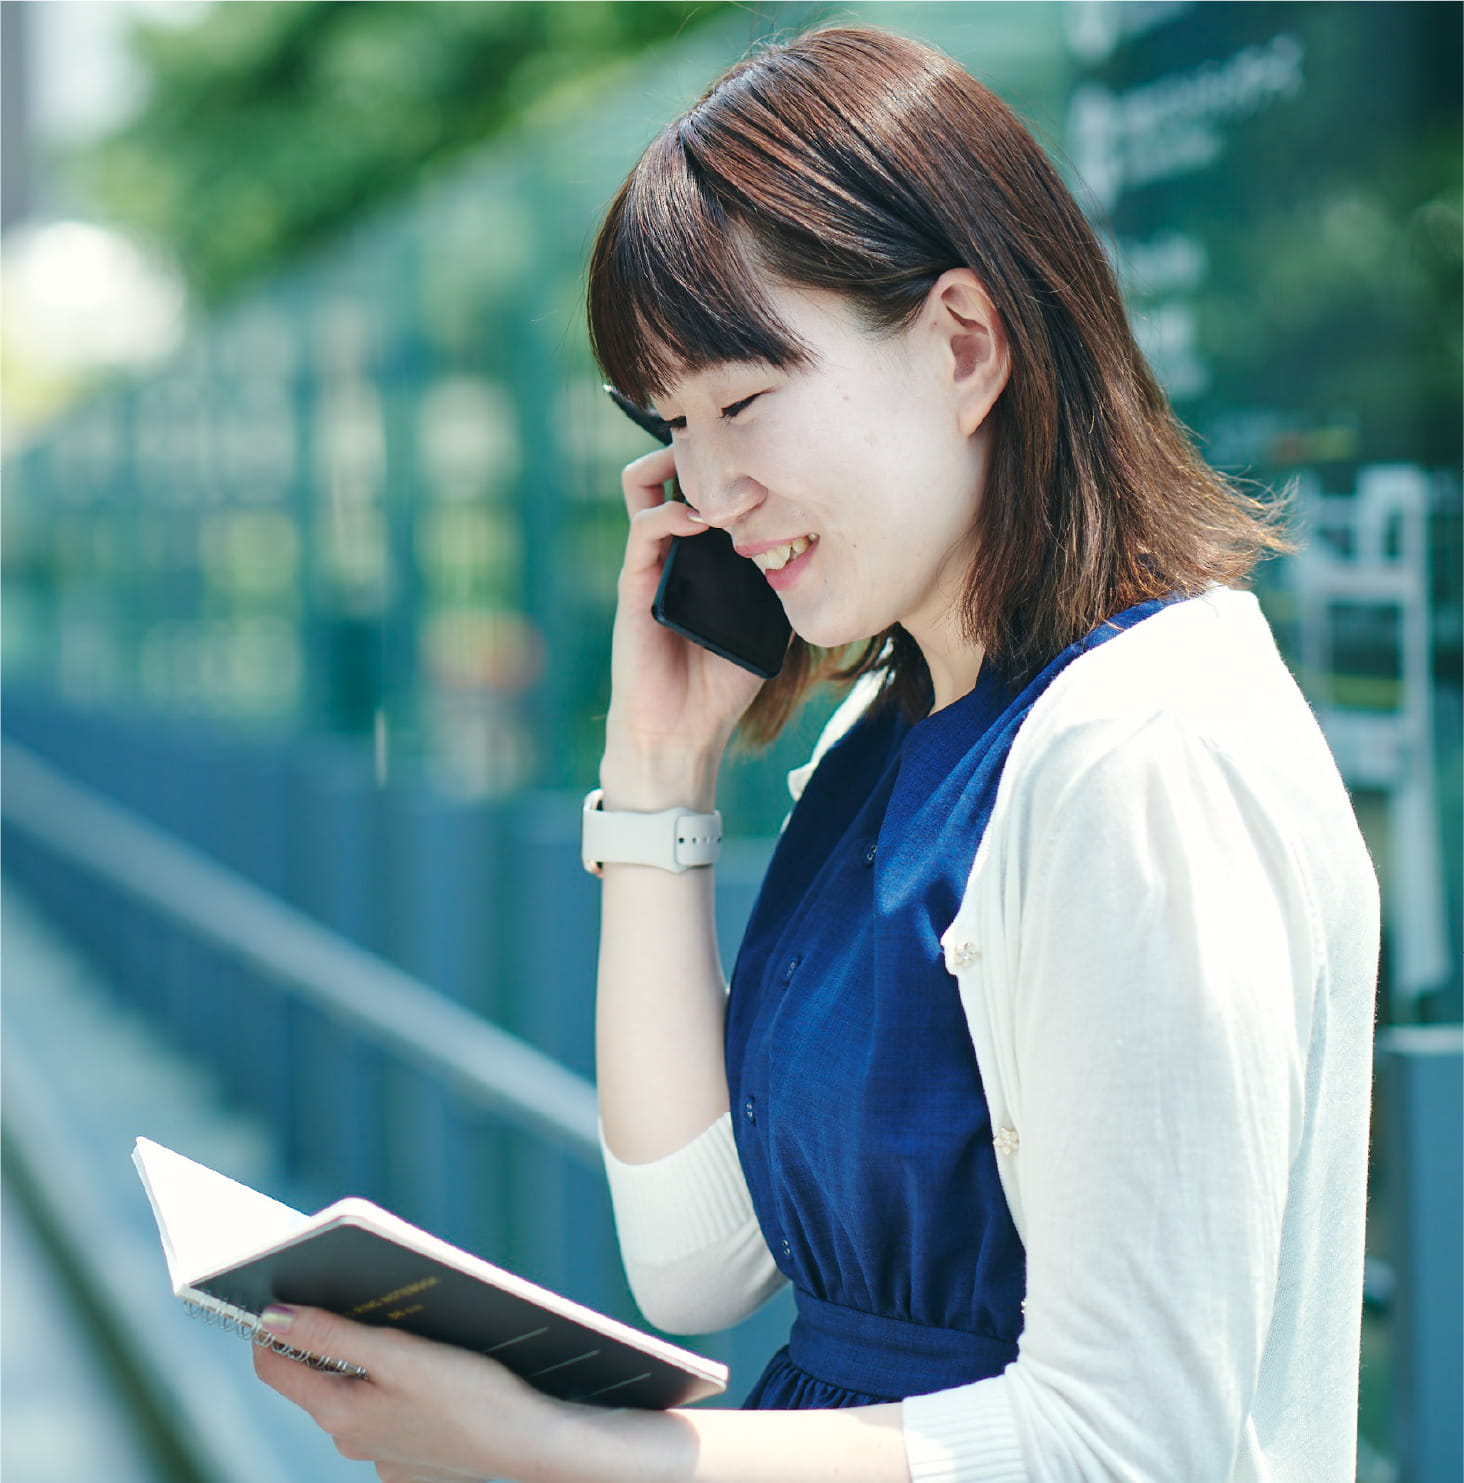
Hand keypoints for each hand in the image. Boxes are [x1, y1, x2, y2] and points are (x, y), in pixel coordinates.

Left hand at [252, 1305, 568, 1482]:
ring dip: (374, 1368)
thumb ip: (331, 1335)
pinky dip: (403, 1396)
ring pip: (358, 1398)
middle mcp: (350, 1442)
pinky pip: (391, 1420)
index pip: (274, 1367)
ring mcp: (381, 1458)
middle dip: (336, 1341)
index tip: (290, 1293)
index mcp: (339, 1413)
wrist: (530, 1443)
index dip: (273, 1327)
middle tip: (372, 1307)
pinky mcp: (411, 1465)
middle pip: (319, 1379)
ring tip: (417, 1343)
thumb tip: (272, 1319)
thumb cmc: (471, 1393)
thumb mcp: (398, 1352)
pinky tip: (437, 1383)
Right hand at [603, 446, 765, 806]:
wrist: (681, 730)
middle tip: (737, 448)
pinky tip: (699, 520)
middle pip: (670, 469)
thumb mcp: (768, 624)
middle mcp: (673, 547)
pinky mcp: (634, 582)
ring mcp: (649, 561)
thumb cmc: (722, 682)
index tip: (770, 453)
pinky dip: (670, 513)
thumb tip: (825, 549)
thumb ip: (781, 584)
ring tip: (715, 476)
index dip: (731, 462)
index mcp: (701, 552)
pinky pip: (644, 528)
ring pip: (643, 484)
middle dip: (699, 446)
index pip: (706, 486)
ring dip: (676, 466)